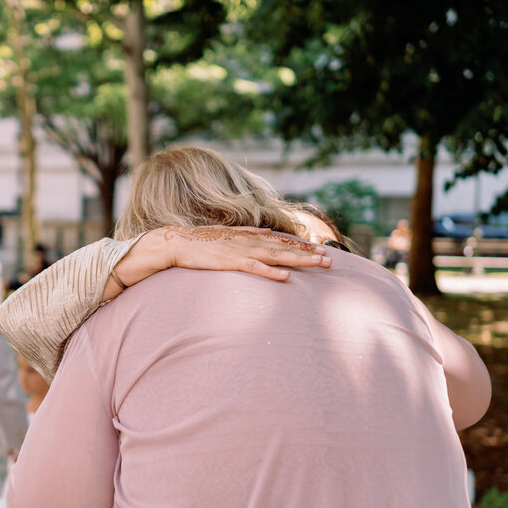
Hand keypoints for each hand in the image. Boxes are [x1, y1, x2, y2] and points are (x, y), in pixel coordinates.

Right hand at [164, 227, 331, 278]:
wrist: (177, 243)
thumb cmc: (201, 242)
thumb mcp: (229, 234)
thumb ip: (249, 233)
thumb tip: (265, 231)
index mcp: (249, 237)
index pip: (282, 241)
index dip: (303, 246)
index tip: (321, 250)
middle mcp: (249, 242)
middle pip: (285, 248)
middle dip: (308, 254)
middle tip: (330, 260)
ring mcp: (241, 251)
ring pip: (276, 256)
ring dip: (298, 260)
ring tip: (318, 264)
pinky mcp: (230, 262)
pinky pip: (255, 268)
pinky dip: (271, 272)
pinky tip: (286, 277)